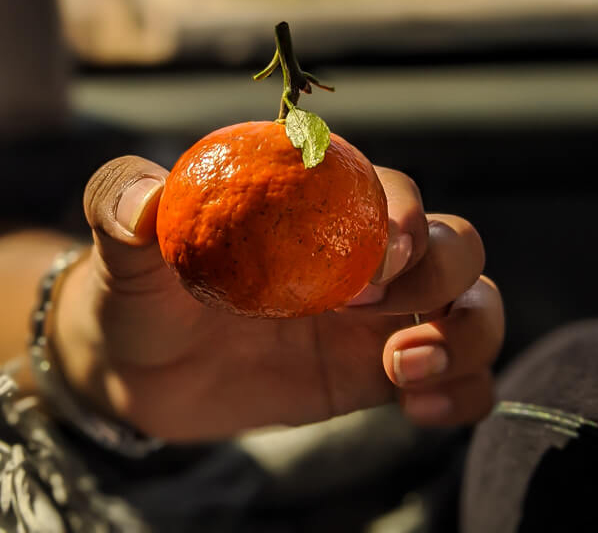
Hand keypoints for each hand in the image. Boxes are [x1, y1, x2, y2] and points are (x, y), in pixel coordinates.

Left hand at [53, 156, 503, 440]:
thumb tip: (147, 201)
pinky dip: (467, 390)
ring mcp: (378, 318)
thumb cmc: (139, 287)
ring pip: (473, 303)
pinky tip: (419, 410)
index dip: (401, 213)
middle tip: (368, 315)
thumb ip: (123, 206)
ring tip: (404, 372)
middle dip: (439, 271)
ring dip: (468, 333)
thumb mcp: (124, 245)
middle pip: (453, 240)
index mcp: (314, 205)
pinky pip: (461, 376)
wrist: (138, 371)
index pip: (387, 187)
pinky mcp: (376, 375)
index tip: (378, 254)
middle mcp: (361, 254)